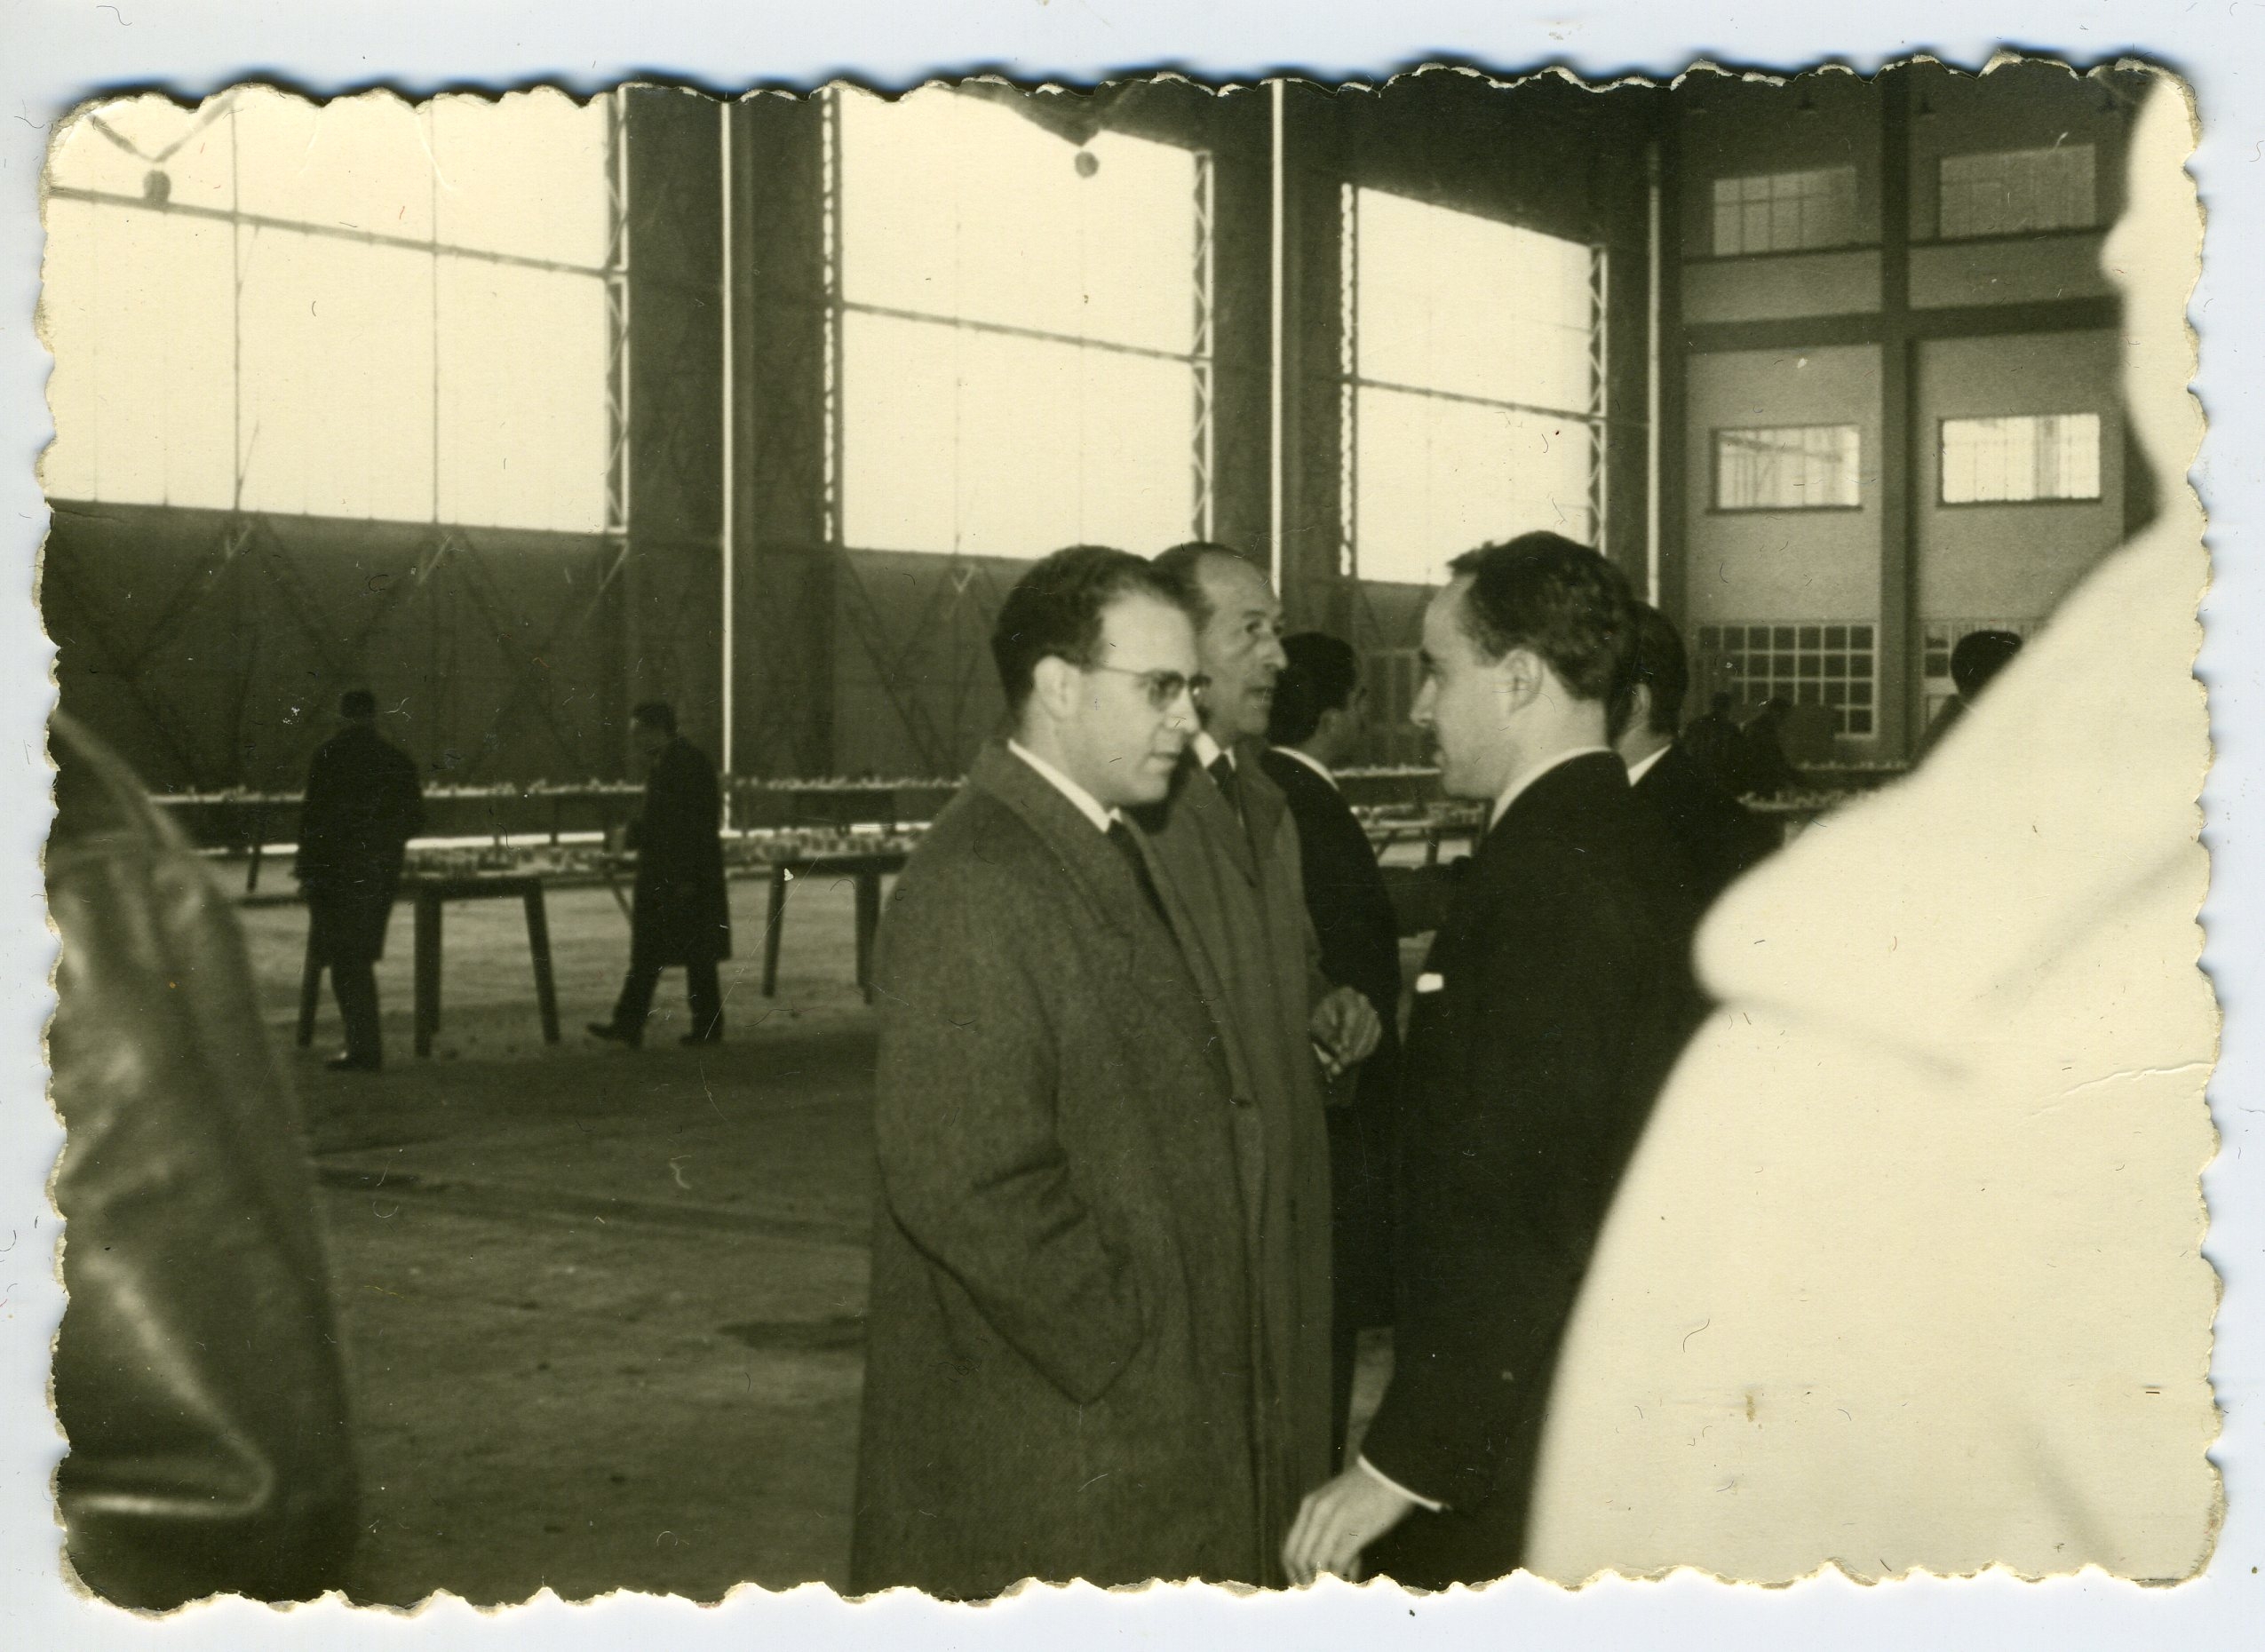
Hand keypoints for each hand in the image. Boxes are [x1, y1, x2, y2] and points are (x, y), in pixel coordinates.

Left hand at [1282, 1464, 1416, 1585]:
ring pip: (1317, 1564)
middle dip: (1308, 1582)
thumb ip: (1328, 1527)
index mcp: (1309, 1506)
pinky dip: (1344, 1577)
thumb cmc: (1369, 1488)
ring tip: (1342, 1585)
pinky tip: (1355, 1579)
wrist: (1391, 1470)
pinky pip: (1339, 1563)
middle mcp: (1316, 1513)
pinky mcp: (1353, 1529)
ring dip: (1328, 1581)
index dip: (1295, 1575)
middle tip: (1323, 1594)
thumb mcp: (1337, 1502)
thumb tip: (1333, 1564)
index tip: (1306, 1588)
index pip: (1289, 1551)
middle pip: (1299, 1561)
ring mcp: (1334, 1521)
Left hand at [1309, 985, 1381, 1076]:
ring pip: (1369, 1035)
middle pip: (1363, 1025)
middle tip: (1340, 1065)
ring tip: (1341, 1068)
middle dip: (1352, 1047)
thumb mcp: (1317, 1025)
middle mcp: (1363, 1001)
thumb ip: (1327, 1035)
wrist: (1329, 1019)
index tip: (1342, 1047)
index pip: (1352, 1012)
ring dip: (1357, 1054)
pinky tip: (1351, 1063)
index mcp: (1346, 994)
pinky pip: (1373, 1042)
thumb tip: (1340, 1049)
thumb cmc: (1320, 1020)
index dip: (1349, 1030)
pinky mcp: (1377, 1027)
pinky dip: (1363, 1054)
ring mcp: (1372, 1013)